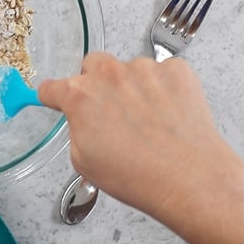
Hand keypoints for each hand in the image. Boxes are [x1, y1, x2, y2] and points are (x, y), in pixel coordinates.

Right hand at [37, 54, 241, 243]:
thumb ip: (77, 129)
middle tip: (110, 111)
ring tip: (148, 121)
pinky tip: (167, 114)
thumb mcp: (84, 162)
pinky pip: (162, 71)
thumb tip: (81, 120)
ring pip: (130, 69)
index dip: (54, 96)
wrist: (189, 177)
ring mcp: (145, 68)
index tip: (57, 97)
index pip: (53, 87)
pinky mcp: (175, 69)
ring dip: (133, 87)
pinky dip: (163, 87)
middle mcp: (110, 75)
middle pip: (92, 66)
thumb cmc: (141, 176)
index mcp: (81, 97)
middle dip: (96, 83)